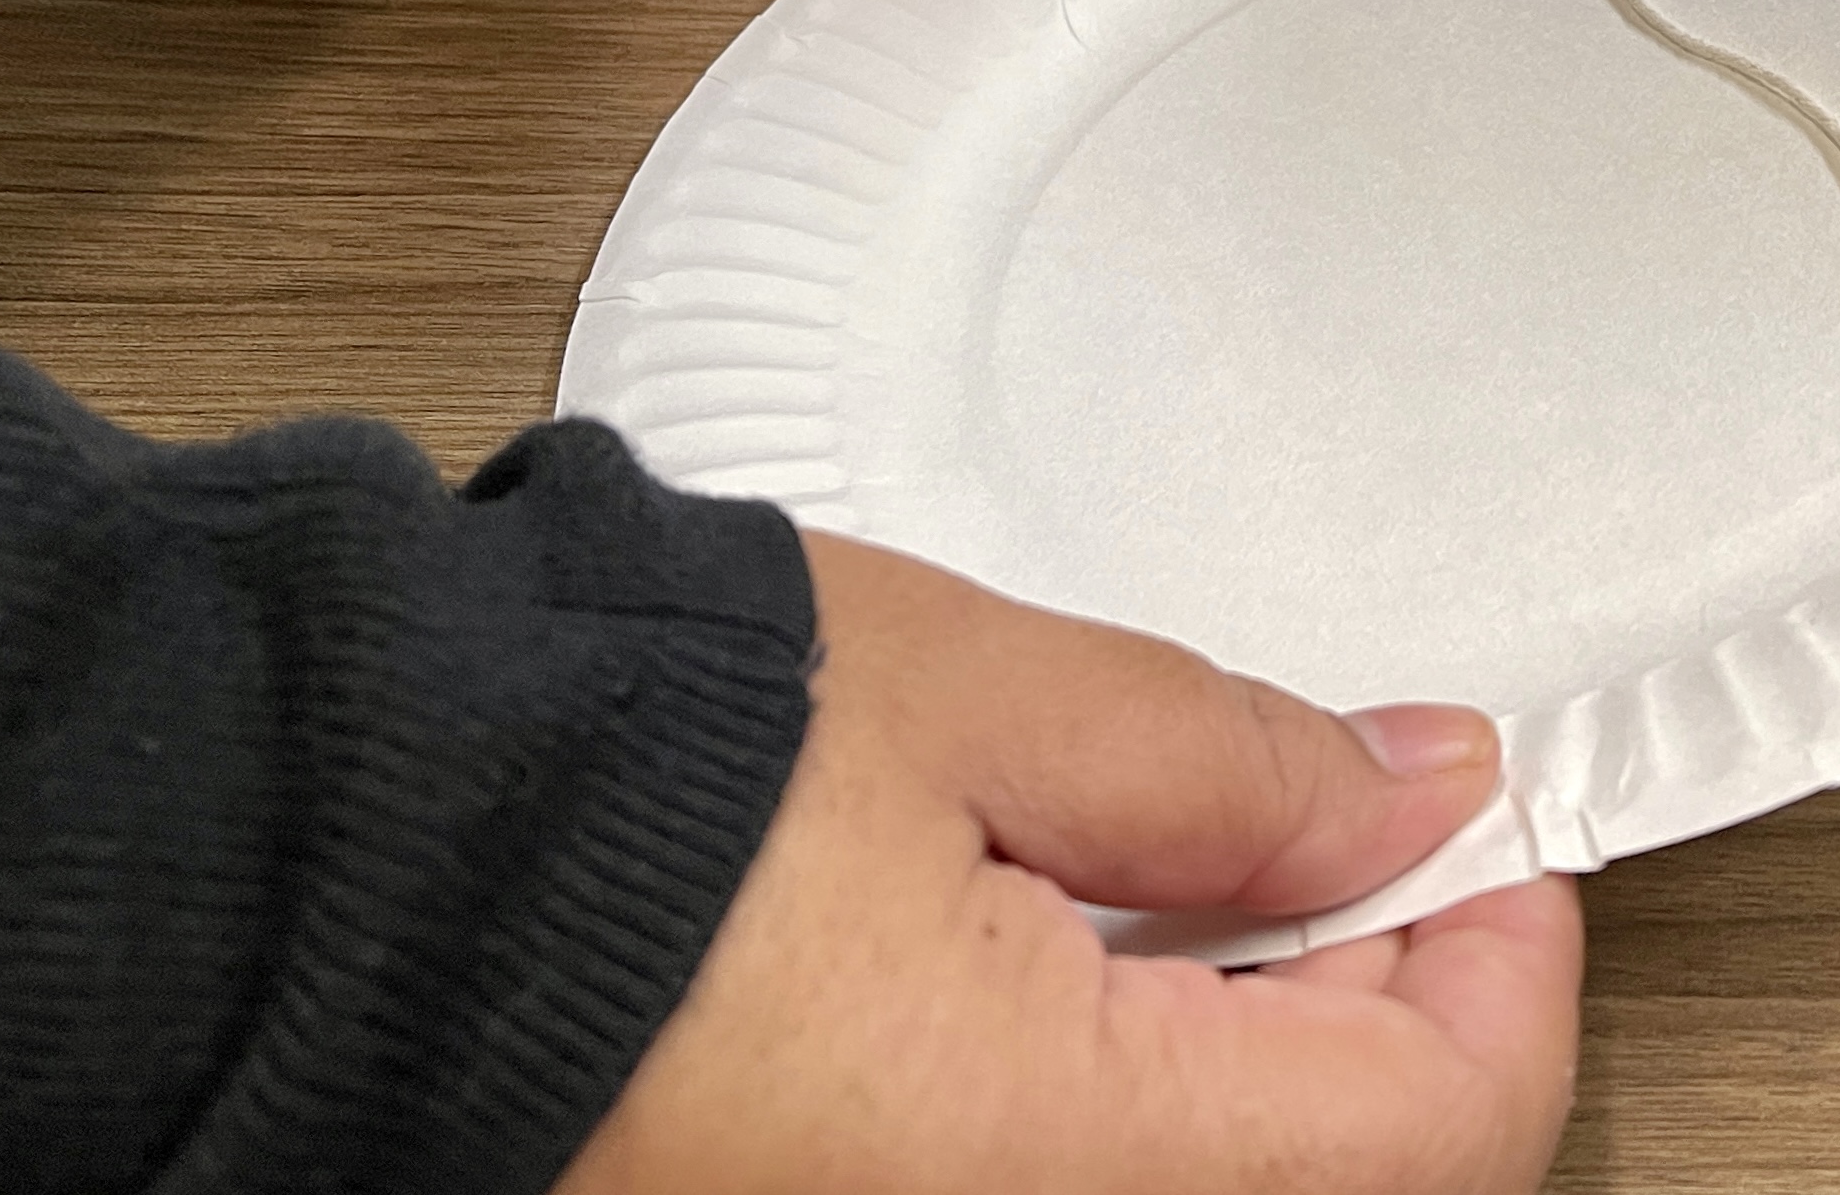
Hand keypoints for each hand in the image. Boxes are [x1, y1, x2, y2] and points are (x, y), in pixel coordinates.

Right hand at [559, 531, 1579, 1193]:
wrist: (332, 872)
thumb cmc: (599, 782)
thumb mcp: (967, 695)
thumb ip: (1228, 759)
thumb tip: (1413, 790)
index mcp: (1041, 1158)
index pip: (1432, 1132)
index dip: (1508, 961)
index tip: (1492, 830)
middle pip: (1341, 1183)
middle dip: (1390, 999)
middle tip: (1347, 825)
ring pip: (1214, 1189)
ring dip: (1264, 1048)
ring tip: (1191, 866)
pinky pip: (1072, 1188)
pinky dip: (1132, 1085)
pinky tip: (1080, 951)